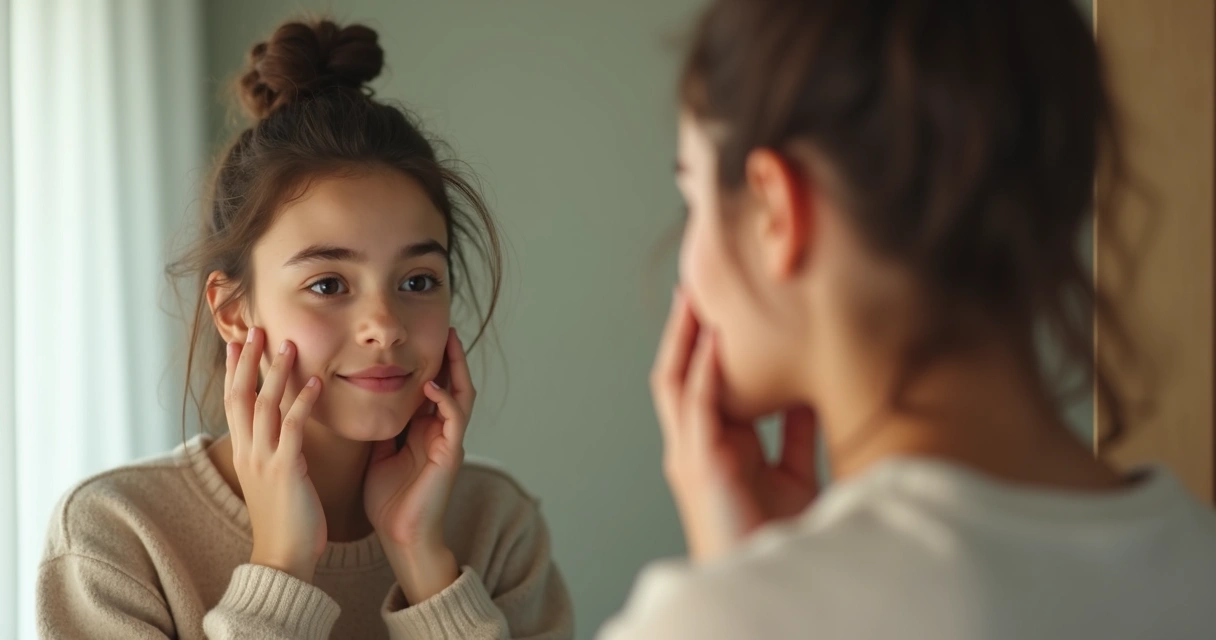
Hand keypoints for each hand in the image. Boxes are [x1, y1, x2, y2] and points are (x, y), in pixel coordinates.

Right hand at [225, 327, 326, 582]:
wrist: (283, 560)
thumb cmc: (286, 522)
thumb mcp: (273, 480)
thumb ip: (273, 453)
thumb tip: (280, 431)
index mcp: (244, 454)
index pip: (233, 403)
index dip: (234, 371)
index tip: (238, 342)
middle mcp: (248, 453)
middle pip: (240, 396)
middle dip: (247, 361)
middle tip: (255, 328)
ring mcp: (264, 461)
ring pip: (263, 405)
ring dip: (275, 372)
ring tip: (287, 343)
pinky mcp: (286, 470)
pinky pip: (292, 428)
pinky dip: (303, 401)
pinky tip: (316, 381)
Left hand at [364, 328, 471, 602]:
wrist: (401, 535)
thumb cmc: (389, 499)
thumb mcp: (378, 451)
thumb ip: (380, 425)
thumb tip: (362, 398)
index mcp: (425, 429)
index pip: (433, 384)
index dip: (430, 360)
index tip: (420, 335)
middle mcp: (442, 430)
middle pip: (454, 382)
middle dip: (451, 355)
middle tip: (445, 326)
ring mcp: (449, 441)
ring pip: (462, 394)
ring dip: (457, 367)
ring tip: (448, 342)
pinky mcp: (450, 454)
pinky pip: (455, 419)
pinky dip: (445, 399)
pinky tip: (431, 385)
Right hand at [651, 290, 819, 563]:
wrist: (767, 576)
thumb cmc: (779, 534)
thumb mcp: (795, 471)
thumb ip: (798, 431)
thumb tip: (812, 390)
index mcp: (715, 444)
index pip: (702, 378)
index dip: (706, 339)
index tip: (722, 300)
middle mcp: (693, 443)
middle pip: (679, 369)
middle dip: (686, 327)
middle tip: (696, 282)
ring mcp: (689, 452)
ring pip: (674, 379)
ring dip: (683, 337)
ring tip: (693, 297)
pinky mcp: (697, 463)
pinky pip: (693, 405)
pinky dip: (700, 371)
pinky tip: (711, 342)